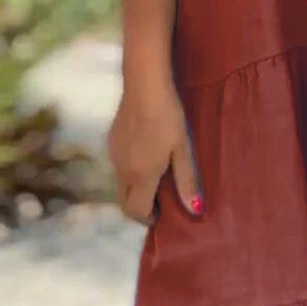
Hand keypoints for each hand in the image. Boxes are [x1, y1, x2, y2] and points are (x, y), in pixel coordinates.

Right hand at [106, 80, 203, 225]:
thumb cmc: (169, 118)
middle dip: (139, 208)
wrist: (145, 85)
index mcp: (141, 176)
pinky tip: (146, 153)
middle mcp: (122, 170)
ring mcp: (113, 154)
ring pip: (120, 184)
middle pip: (125, 202)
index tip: (162, 216)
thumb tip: (195, 211)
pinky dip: (130, 171)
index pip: (136, 212)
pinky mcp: (111, 140)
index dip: (148, 219)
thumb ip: (187, 182)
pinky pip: (118, 166)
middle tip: (160, 202)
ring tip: (157, 176)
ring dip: (135, 189)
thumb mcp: (183, 150)